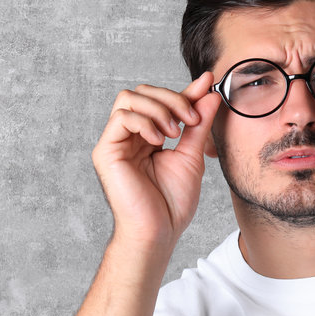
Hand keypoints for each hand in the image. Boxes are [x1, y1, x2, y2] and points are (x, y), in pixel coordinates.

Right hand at [91, 72, 220, 246]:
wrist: (158, 232)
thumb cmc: (172, 203)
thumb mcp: (191, 155)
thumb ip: (198, 124)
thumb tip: (209, 93)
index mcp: (147, 137)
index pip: (161, 102)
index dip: (184, 90)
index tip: (207, 83)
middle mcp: (128, 137)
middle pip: (142, 92)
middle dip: (172, 98)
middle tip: (192, 119)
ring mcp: (115, 142)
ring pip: (129, 98)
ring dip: (159, 108)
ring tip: (175, 132)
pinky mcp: (105, 151)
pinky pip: (121, 117)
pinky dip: (144, 122)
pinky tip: (158, 140)